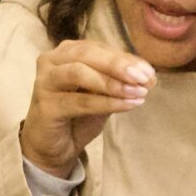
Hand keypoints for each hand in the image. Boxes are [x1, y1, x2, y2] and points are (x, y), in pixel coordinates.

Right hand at [20, 39, 152, 174]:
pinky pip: (80, 101)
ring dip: (112, 83)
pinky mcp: (45, 105)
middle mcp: (52, 61)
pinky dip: (106, 102)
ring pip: (79, 73)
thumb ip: (120, 81)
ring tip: (137, 92)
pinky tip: (127, 105)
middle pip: (87, 54)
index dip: (126, 58)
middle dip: (118, 65)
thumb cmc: (78, 115)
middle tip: (144, 77)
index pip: (99, 48)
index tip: (150, 73)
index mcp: (67, 52)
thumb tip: (149, 76)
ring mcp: (45, 82)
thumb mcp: (103, 94)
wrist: (53, 146)